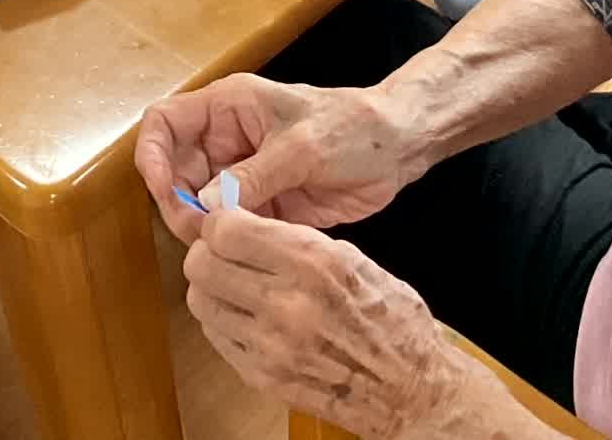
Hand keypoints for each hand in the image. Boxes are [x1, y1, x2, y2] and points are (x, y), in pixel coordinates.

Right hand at [136, 74, 415, 238]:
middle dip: (177, 203)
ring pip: (198, 205)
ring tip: (223, 244)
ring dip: (201, 228)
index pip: (165, 122)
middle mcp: (226, 141)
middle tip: (199, 231)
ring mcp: (243, 176)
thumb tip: (206, 205)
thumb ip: (253, 175)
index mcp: (228, 108)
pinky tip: (240, 253)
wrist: (398, 150)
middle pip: (174, 172)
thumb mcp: (301, 147)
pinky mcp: (262, 206)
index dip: (151, 153)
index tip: (161, 188)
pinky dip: (227, 241)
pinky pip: (229, 226)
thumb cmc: (351, 129)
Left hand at [185, 210, 462, 439]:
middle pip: (200, 265)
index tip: (226, 221)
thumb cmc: (391, 320)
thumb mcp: (353, 259)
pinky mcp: (262, 376)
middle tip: (223, 250)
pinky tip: (246, 314)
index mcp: (312, 263)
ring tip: (234, 283)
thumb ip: (296, 240)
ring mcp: (270, 346)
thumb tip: (246, 222)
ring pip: (200, 300)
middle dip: (207, 250)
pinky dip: (223, 320)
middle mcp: (287, 304)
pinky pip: (216, 336)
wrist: (411, 390)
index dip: (219, 221)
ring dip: (210, 286)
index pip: (226, 230)